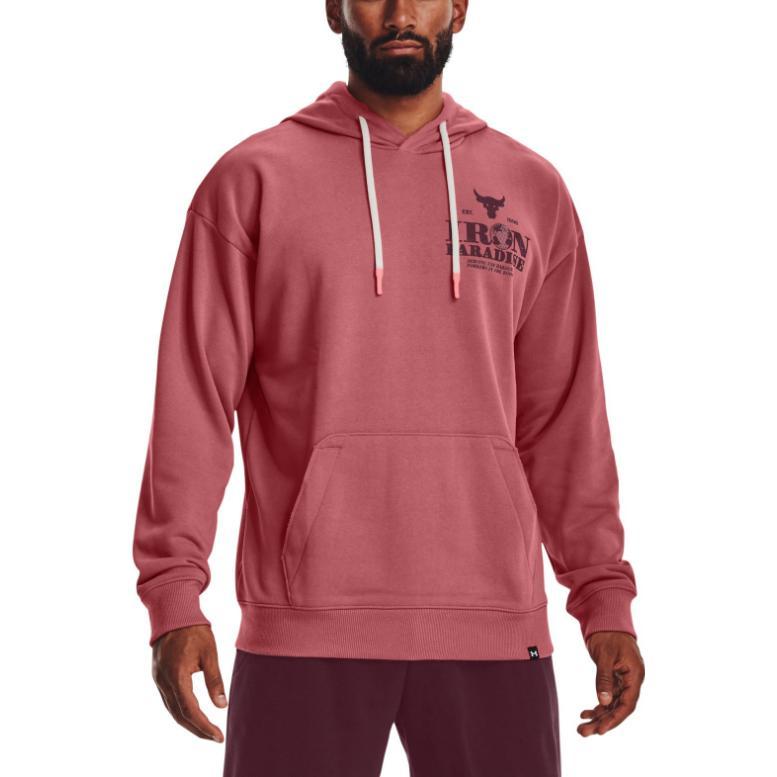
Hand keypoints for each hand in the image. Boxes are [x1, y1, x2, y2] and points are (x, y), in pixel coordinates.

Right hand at [151, 624, 227, 741]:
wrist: (173, 611)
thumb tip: (221, 706)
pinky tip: (193, 714)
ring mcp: (158, 679)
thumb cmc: (194, 630)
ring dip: (188, 722)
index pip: (190, 710)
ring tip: (206, 730)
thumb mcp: (209, 653)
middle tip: (215, 737)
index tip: (218, 736)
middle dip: (197, 729)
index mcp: (176, 676)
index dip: (203, 726)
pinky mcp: (158, 676)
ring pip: (172, 709)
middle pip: (179, 715)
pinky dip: (181, 711)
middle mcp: (163, 681)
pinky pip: (168, 700)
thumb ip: (214, 680)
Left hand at [577, 630, 644, 735]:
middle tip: (583, 733)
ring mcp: (623, 680)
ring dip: (598, 716)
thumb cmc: (608, 633)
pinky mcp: (614, 677)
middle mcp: (631, 681)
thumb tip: (603, 702)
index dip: (614, 719)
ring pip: (611, 704)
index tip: (600, 730)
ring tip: (581, 728)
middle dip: (602, 721)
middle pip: (618, 707)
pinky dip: (597, 705)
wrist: (607, 618)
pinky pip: (607, 696)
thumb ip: (604, 678)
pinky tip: (584, 713)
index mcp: (635, 675)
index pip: (627, 704)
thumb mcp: (605, 655)